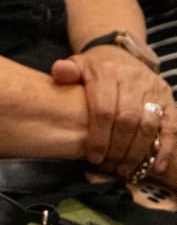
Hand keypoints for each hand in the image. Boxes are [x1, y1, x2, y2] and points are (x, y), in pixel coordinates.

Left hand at [52, 46, 174, 176]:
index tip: (94, 157)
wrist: (122, 54)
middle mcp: (133, 81)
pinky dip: (166, 148)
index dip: (99, 136)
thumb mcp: (77, 65)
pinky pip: (171, 126)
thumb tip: (59, 71)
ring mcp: (154, 91)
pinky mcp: (169, 100)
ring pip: (149, 125)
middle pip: (128, 120)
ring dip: (138, 151)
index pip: (104, 109)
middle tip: (109, 167)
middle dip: (118, 148)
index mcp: (107, 73)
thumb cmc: (94, 68)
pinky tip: (157, 167)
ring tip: (126, 170)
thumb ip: (66, 71)